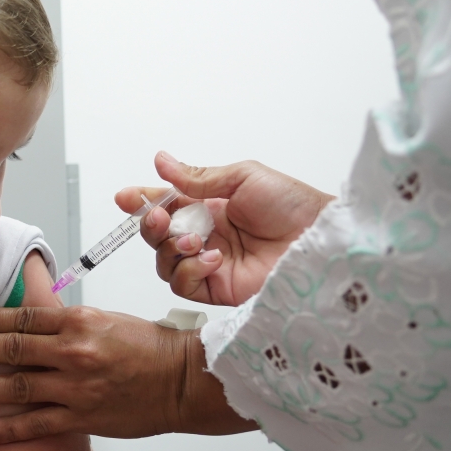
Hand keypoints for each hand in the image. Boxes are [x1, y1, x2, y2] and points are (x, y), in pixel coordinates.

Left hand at [0, 306, 256, 443]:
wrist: (182, 380)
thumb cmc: (148, 346)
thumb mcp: (104, 319)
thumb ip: (66, 322)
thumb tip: (33, 317)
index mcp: (77, 320)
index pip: (22, 316)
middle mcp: (72, 351)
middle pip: (11, 348)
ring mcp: (75, 385)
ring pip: (17, 385)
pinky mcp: (83, 416)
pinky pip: (37, 422)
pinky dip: (9, 427)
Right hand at [118, 152, 333, 305]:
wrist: (323, 241)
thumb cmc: (294, 205)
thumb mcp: (243, 178)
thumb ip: (198, 177)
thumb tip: (161, 161)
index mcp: (210, 206)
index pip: (166, 204)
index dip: (143, 201)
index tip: (126, 197)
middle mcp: (207, 235)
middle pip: (158, 236)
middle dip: (151, 225)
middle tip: (161, 217)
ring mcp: (211, 263)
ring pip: (164, 262)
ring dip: (171, 248)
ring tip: (197, 239)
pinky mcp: (219, 289)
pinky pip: (184, 284)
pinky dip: (189, 270)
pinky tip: (213, 258)